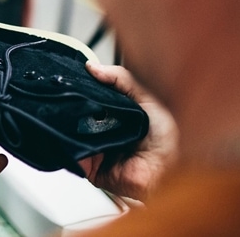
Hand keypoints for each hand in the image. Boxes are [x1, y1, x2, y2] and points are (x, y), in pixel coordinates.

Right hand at [79, 63, 178, 200]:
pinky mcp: (91, 168)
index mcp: (116, 115)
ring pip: (73, 134)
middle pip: (78, 116)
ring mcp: (96, 150)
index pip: (90, 99)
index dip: (82, 90)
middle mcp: (105, 132)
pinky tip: (75, 135)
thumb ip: (121, 78)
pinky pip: (74, 156)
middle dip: (74, 107)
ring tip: (73, 115)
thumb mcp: (147, 97)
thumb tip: (92, 67)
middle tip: (70, 97)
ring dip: (71, 126)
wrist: (170, 171)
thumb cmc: (168, 139)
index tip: (71, 79)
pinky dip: (71, 147)